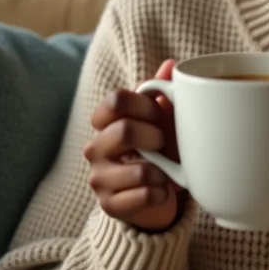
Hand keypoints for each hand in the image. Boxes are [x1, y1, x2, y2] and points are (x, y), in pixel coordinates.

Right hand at [84, 59, 185, 231]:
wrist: (156, 191)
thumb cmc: (160, 147)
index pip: (115, 100)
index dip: (144, 104)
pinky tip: (163, 191)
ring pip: (137, 170)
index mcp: (107, 121)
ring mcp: (100, 177)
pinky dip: (160, 193)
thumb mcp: (164, 117)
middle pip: (123, 131)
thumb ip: (164, 90)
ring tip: (166, 172)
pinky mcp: (109, 205)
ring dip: (162, 171)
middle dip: (155, 136)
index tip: (159, 112)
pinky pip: (142, 197)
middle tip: (164, 143)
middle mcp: (97, 147)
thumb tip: (171, 64)